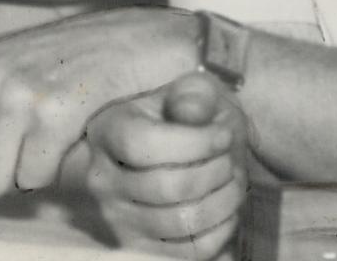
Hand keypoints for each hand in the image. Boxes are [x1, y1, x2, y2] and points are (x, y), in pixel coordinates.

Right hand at [84, 71, 248, 259]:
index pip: (142, 144)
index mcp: (107, 131)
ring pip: (181, 222)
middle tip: (232, 160)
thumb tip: (191, 114)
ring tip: (234, 181)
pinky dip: (220, 231)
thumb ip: (192, 96)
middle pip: (166, 187)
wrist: (180, 151)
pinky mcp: (140, 249)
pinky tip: (227, 209)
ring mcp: (118, 219)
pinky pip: (190, 251)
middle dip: (214, 172)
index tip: (224, 135)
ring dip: (222, 202)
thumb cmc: (184, 118)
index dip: (193, 142)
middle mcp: (102, 179)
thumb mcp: (190, 91)